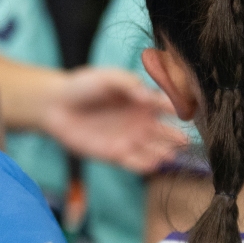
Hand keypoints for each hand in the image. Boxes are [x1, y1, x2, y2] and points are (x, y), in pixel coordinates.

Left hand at [42, 66, 185, 173]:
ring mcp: (131, 139)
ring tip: (170, 155)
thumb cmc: (83, 85)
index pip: (168, 106)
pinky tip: (153, 164)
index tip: (187, 112)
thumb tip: (148, 97)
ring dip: (164, 153)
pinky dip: (145, 165)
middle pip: (167, 132)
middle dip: (177, 137)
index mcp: (143, 100)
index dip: (179, 109)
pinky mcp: (116, 154)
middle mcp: (142, 121)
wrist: (56, 104)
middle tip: (185, 141)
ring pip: (155, 150)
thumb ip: (128, 84)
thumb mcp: (108, 78)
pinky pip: (135, 163)